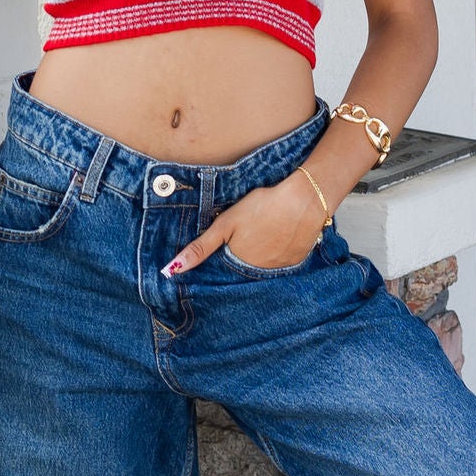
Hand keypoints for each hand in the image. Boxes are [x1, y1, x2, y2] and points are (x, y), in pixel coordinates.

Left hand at [163, 172, 328, 275]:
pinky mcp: (296, 263)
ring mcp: (279, 271)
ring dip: (257, 261)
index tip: (220, 255)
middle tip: (246, 240)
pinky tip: (276, 240)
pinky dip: (275, 257)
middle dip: (238, 264)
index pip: (222, 275)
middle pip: (242, 274)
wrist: (305, 200)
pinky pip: (280, 267)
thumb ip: (200, 248)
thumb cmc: (262, 207)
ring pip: (261, 271)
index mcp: (238, 265)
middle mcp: (258, 275)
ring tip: (261, 239)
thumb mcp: (226, 224)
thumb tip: (171, 270)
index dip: (219, 265)